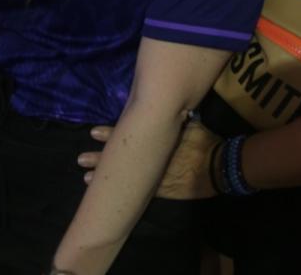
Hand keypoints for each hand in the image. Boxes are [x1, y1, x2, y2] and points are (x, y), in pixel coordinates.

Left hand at [77, 120, 219, 199]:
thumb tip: (166, 104)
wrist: (219, 165)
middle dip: (100, 158)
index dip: (109, 134)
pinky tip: (107, 196)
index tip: (93, 132)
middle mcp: (151, 157)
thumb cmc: (205, 142)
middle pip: (120, 157)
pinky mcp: (162, 190)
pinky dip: (122, 192)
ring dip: (105, 176)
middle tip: (81, 158)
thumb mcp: (188, 122)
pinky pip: (137, 192)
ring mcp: (154, 175)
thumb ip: (174, 117)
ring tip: (85, 176)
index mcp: (155, 138)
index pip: (127, 135)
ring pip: (124, 177)